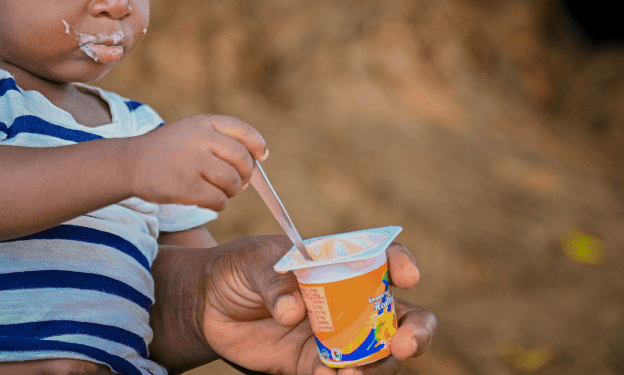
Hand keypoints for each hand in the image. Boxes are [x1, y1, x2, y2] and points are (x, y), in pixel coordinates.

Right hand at [128, 115, 266, 209]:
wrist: (131, 163)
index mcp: (204, 123)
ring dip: (231, 191)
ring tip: (219, 191)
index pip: (243, 131)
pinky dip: (219, 204)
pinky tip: (209, 201)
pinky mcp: (186, 186)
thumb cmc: (168, 151)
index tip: (262, 156)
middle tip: (238, 183)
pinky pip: (218, 200)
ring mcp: (193, 162)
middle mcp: (200, 139)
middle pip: (242, 159)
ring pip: (232, 182)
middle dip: (245, 175)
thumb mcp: (192, 131)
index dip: (257, 145)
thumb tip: (258, 160)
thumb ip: (221, 140)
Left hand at [199, 236, 435, 374]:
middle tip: (403, 344)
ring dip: (378, 367)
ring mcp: (338, 336)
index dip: (404, 266)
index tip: (406, 277)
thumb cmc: (239, 267)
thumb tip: (293, 311)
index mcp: (344, 264)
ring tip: (352, 372)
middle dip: (415, 333)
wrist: (208, 304)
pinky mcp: (315, 364)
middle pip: (402, 317)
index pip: (387, 261)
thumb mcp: (253, 261)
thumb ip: (275, 281)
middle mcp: (351, 301)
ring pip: (379, 355)